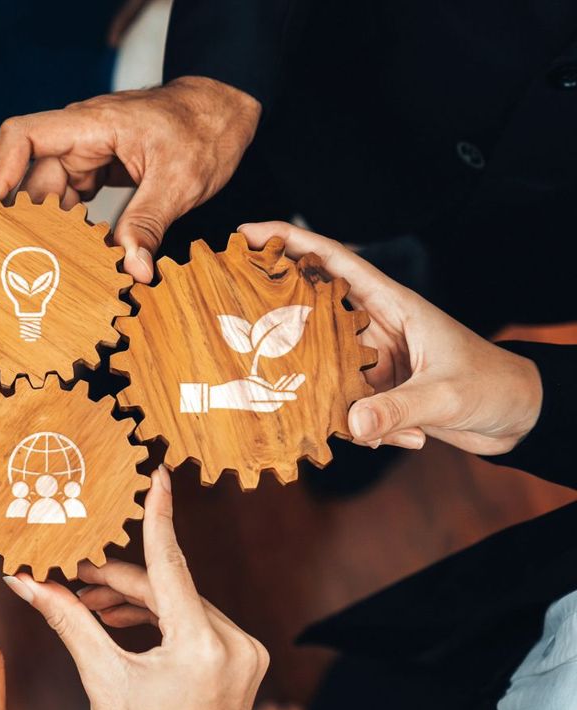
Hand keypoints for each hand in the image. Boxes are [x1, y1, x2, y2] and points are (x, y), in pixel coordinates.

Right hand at [0, 78, 260, 281]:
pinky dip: (62, 232)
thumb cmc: (205, 130)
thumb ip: (149, 224)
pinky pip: (67, 204)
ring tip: (20, 272)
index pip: (23, 136)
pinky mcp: (94, 173)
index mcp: (92, 125)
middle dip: (12, 219)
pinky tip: (57, 262)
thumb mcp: (181, 181)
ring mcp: (85, 156)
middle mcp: (79, 138)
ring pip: (45, 197)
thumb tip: (133, 271)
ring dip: (37, 232)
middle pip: (29, 179)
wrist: (224, 112)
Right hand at [3, 469, 267, 709]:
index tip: (158, 477)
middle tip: (74, 574)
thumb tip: (27, 582)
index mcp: (201, 648)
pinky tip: (125, 621)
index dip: (159, 516)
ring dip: (138, 599)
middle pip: (168, 588)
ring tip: (91, 602)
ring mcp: (246, 653)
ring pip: (183, 603)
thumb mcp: (102, 678)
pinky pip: (197, 621)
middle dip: (119, 580)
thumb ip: (68, 620)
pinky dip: (161, 617)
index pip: (171, 565)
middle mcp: (234, 644)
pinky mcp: (245, 661)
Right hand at [210, 374, 305, 411]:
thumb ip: (280, 394)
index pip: (285, 393)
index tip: (301, 376)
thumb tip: (295, 396)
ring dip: (283, 382)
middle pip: (282, 391)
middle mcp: (266, 402)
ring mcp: (260, 396)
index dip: (293, 385)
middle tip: (302, 375)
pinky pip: (266, 385)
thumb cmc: (243, 393)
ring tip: (293, 376)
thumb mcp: (263, 393)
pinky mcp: (254, 391)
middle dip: (291, 383)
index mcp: (270, 405)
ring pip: (275, 388)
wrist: (224, 394)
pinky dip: (272, 382)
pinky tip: (281, 380)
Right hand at [238, 222, 543, 453]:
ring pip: (319, 358)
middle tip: (228, 303)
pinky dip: (349, 424)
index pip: (335, 262)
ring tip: (283, 392)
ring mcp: (372, 359)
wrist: (519, 418)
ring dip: (305, 378)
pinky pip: (341, 401)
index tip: (248, 233)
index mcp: (395, 305)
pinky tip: (378, 439)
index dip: (292, 241)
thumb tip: (350, 425)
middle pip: (312, 302)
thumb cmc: (494, 387)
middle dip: (273, 302)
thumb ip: (398, 409)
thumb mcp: (447, 395)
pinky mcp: (375, 390)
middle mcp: (376, 327)